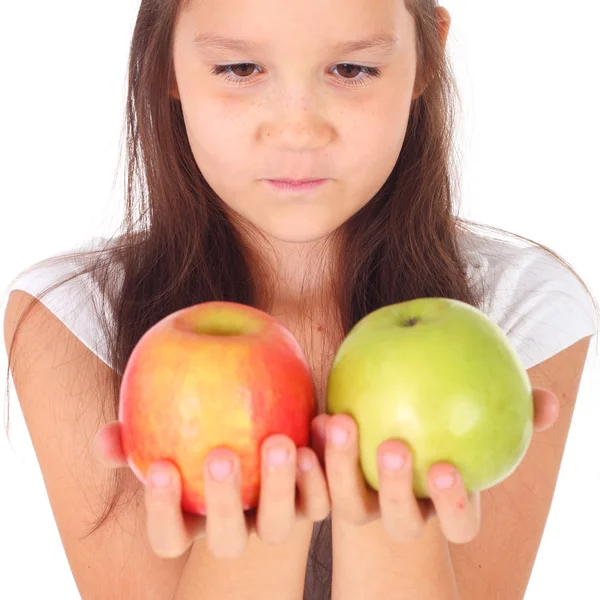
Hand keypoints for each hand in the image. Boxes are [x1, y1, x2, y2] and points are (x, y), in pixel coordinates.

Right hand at [93, 422, 330, 558]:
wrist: (264, 432)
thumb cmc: (203, 430)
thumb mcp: (169, 430)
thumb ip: (135, 437)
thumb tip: (105, 438)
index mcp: (196, 522)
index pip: (169, 538)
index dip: (161, 512)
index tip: (159, 468)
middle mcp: (238, 529)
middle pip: (228, 541)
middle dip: (223, 503)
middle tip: (222, 455)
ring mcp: (277, 519)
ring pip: (281, 524)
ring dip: (281, 486)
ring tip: (280, 442)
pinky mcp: (314, 500)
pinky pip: (324, 495)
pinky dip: (325, 464)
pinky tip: (323, 422)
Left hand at [311, 387, 558, 544]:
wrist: (390, 433)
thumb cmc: (445, 422)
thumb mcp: (478, 414)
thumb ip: (514, 412)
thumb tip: (549, 401)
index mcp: (441, 505)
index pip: (458, 522)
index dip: (454, 503)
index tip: (446, 468)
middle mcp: (401, 512)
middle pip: (399, 520)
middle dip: (396, 490)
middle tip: (393, 446)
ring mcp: (361, 502)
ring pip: (349, 504)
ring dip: (341, 469)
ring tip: (339, 422)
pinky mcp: (326, 486)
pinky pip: (314, 479)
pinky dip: (312, 454)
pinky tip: (311, 417)